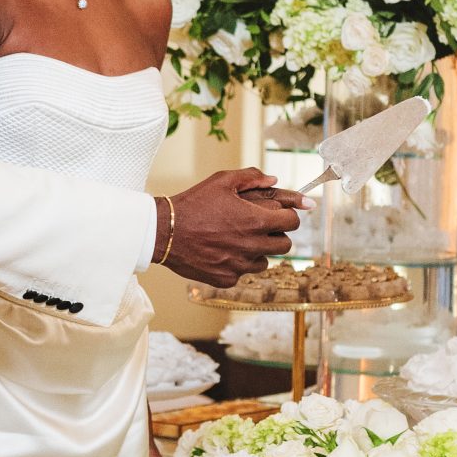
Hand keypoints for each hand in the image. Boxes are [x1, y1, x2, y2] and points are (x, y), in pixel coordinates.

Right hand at [158, 169, 304, 286]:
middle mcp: (252, 246)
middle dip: (277, 235)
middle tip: (262, 228)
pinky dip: (237, 264)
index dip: (288, 216)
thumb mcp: (222, 181)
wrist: (164, 232)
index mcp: (256, 221)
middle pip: (285, 245)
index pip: (292, 222)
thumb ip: (252, 177)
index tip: (280, 215)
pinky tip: (221, 251)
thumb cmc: (193, 204)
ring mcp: (239, 265)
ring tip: (239, 239)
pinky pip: (242, 273)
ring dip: (258, 251)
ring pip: (265, 261)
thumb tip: (274, 180)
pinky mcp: (226, 279)